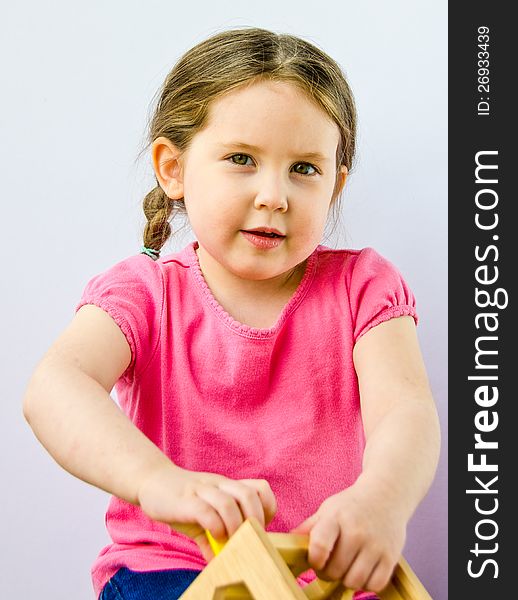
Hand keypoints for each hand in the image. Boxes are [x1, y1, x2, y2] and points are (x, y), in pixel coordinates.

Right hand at [137, 462, 276, 560]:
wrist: (151, 480)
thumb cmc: (180, 501)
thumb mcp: (200, 516)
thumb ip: (212, 537)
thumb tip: (220, 561)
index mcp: (227, 487)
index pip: (259, 488)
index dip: (267, 507)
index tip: (262, 527)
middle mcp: (218, 485)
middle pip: (249, 494)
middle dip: (256, 519)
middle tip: (251, 537)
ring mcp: (202, 491)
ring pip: (229, 502)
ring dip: (236, 526)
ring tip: (232, 540)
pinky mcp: (186, 501)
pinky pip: (206, 511)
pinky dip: (215, 527)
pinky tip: (213, 537)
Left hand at [290, 482, 405, 593]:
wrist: (386, 494)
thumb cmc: (352, 504)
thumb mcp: (329, 509)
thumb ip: (311, 526)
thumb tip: (289, 540)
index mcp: (336, 517)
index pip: (320, 546)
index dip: (314, 560)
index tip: (315, 560)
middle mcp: (357, 531)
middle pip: (335, 570)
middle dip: (328, 572)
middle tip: (331, 564)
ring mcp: (375, 545)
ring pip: (354, 581)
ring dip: (346, 579)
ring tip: (347, 567)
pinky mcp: (391, 556)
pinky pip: (375, 585)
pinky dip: (366, 583)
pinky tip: (363, 570)